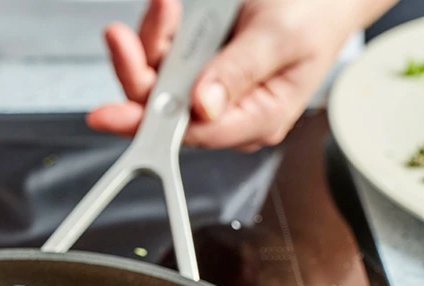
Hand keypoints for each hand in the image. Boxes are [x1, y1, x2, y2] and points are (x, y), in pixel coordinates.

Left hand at [87, 0, 383, 150]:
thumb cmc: (317, 11)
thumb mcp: (282, 37)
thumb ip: (240, 71)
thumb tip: (201, 106)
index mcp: (256, 118)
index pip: (190, 134)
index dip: (145, 126)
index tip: (108, 116)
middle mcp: (229, 110)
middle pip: (165, 107)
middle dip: (140, 70)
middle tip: (121, 38)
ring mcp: (213, 87)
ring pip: (160, 78)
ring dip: (151, 41)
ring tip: (164, 7)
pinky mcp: (202, 64)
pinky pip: (167, 55)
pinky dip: (160, 31)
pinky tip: (166, 10)